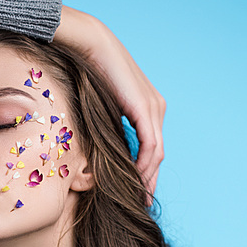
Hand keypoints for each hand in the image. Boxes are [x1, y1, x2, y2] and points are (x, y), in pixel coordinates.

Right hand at [53, 6, 165, 198]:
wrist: (90, 44)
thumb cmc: (88, 71)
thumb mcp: (101, 108)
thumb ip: (108, 128)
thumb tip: (100, 150)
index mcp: (148, 108)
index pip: (152, 148)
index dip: (146, 172)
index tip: (138, 192)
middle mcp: (156, 108)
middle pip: (158, 154)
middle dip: (150, 180)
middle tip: (141, 203)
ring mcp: (154, 108)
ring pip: (156, 154)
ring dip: (147, 178)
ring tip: (138, 197)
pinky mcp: (146, 109)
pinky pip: (151, 146)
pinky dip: (144, 166)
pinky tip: (136, 180)